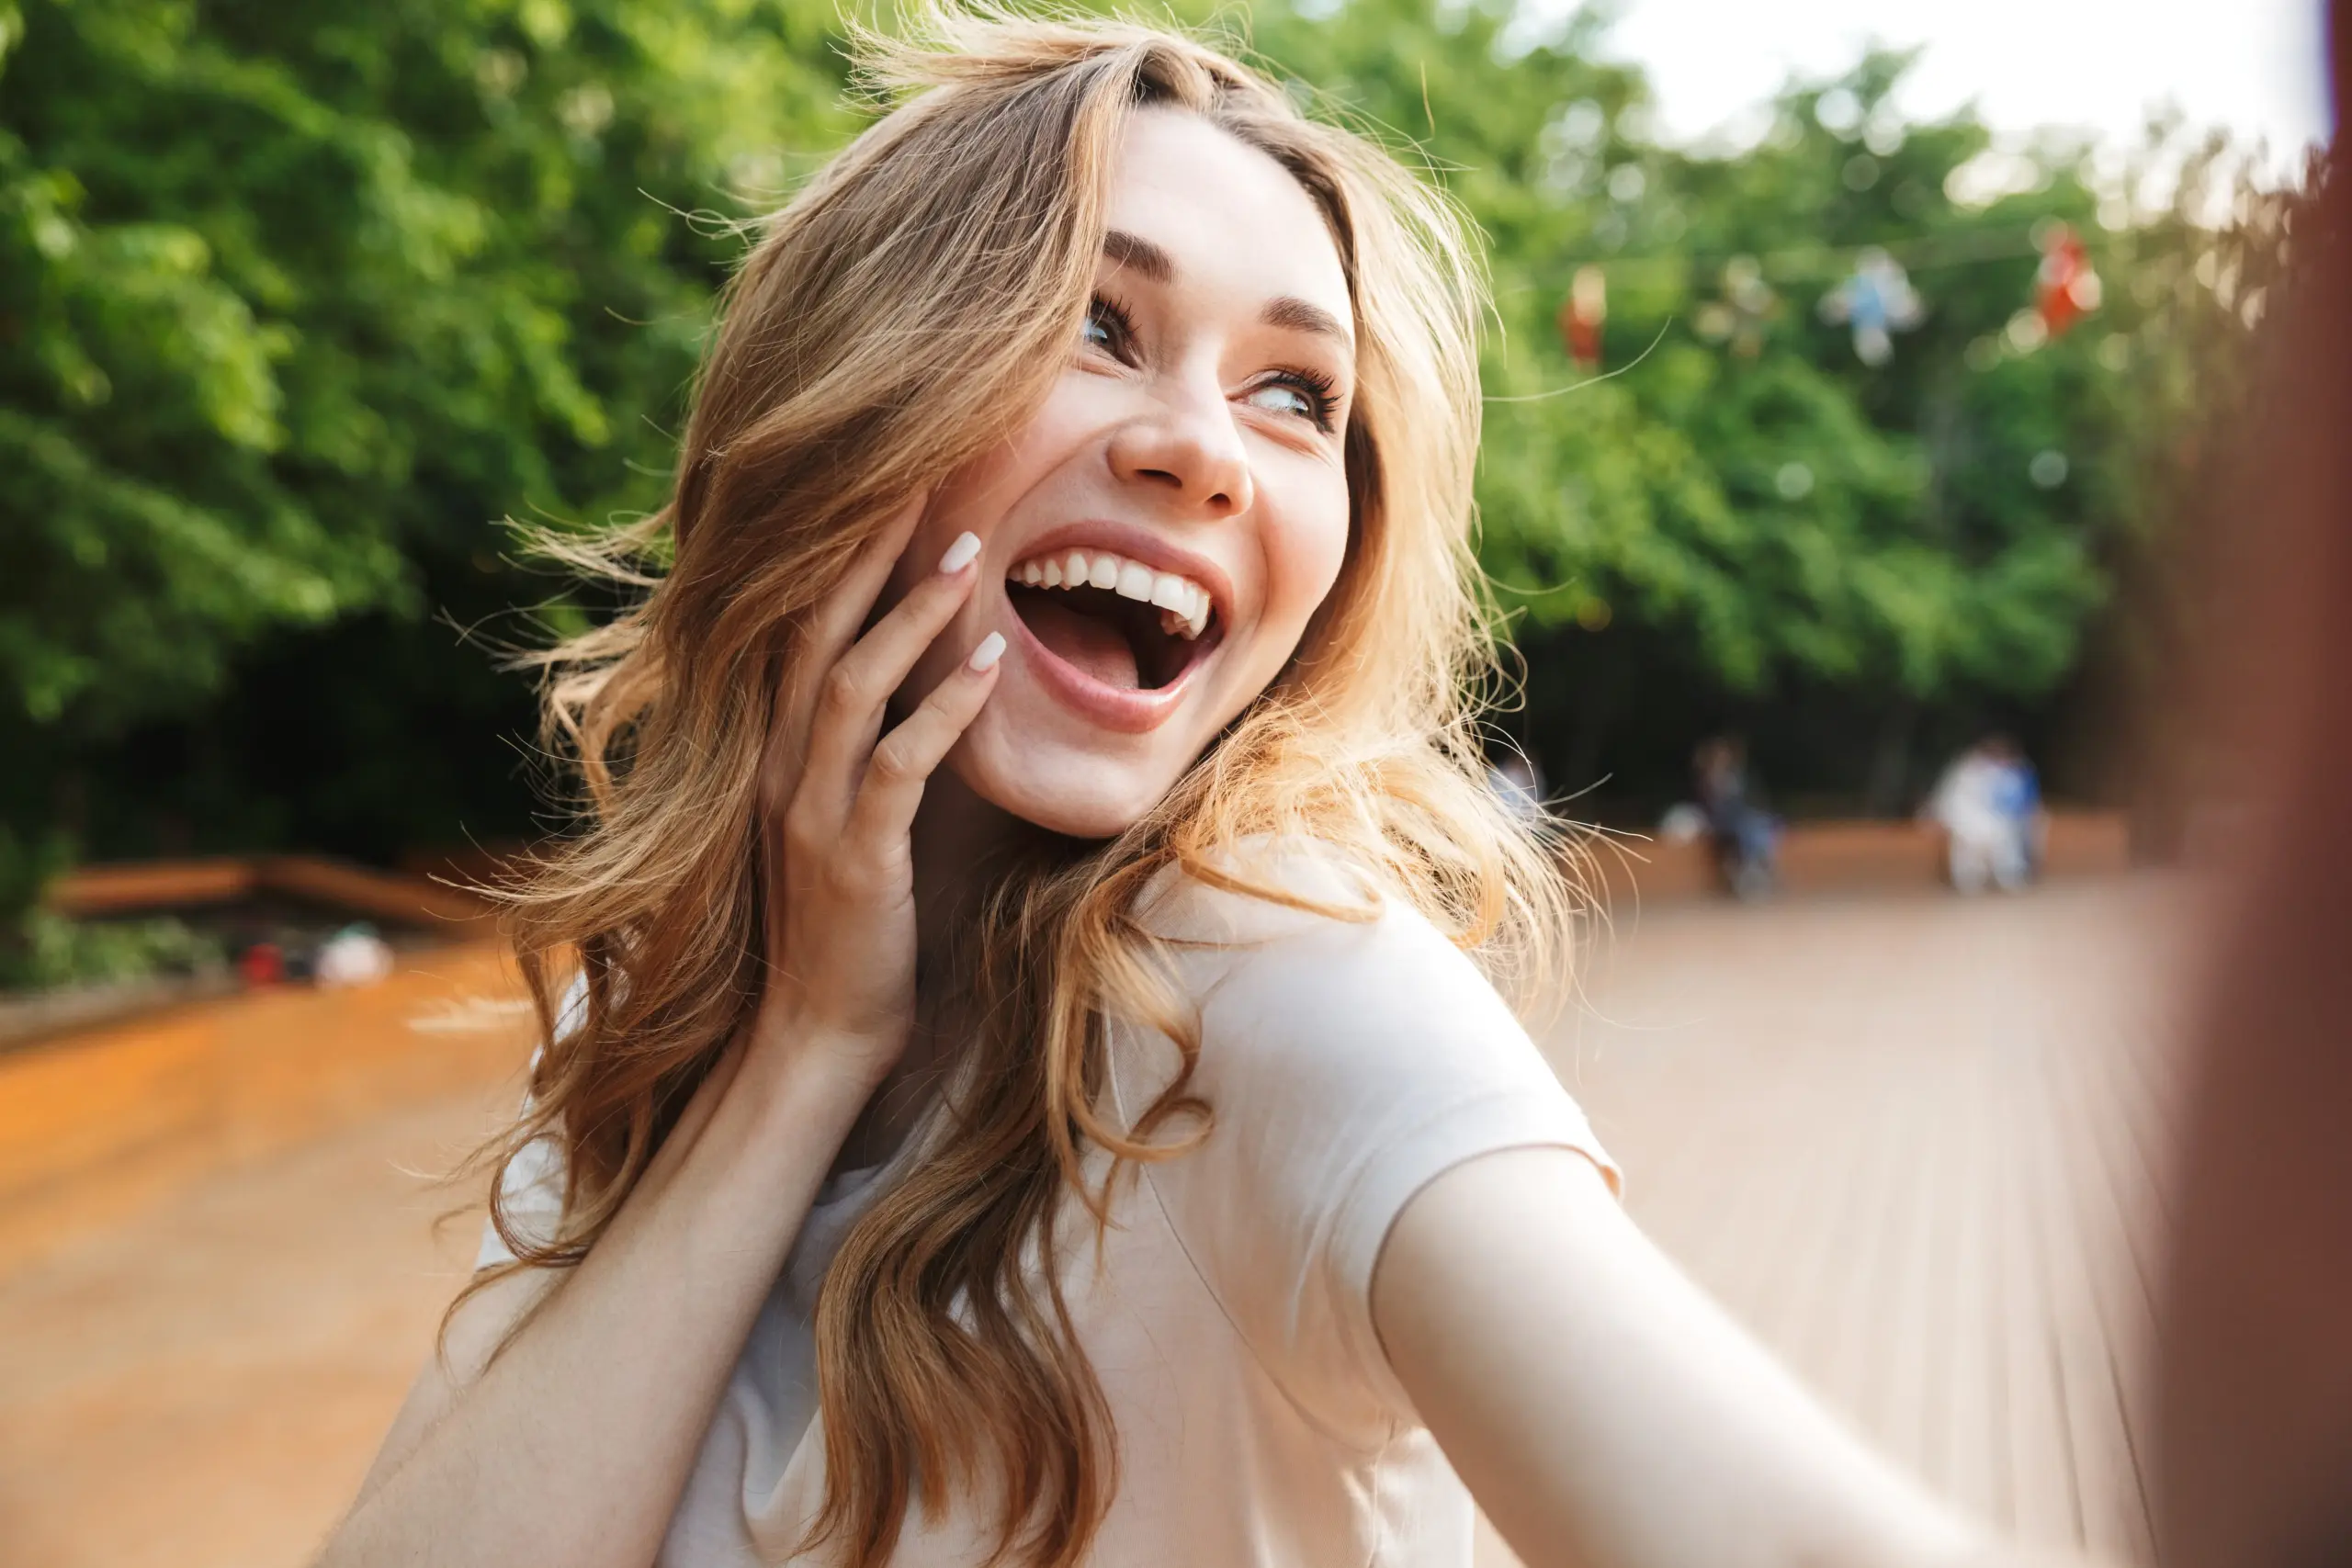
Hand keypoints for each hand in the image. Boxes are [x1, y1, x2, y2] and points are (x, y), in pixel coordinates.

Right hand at [747, 501, 1001, 1088]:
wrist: (816, 1034)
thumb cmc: (848, 926)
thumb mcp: (841, 820)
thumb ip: (861, 750)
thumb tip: (915, 680)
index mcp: (773, 752)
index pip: (796, 630)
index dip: (834, 556)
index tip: (882, 486)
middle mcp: (778, 768)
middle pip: (811, 633)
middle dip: (862, 552)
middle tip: (915, 476)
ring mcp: (810, 810)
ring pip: (850, 685)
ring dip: (910, 614)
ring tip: (966, 550)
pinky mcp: (855, 856)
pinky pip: (898, 764)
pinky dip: (945, 708)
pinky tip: (990, 663)